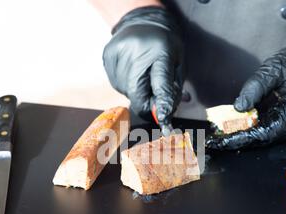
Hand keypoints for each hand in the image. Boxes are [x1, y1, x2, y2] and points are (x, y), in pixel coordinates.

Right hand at [103, 6, 183, 128]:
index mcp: (161, 52)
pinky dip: (125, 84)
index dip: (162, 105)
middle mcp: (137, 52)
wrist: (142, 20)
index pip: (161, 84)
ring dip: (135, 91)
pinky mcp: (107, 56)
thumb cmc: (164, 46)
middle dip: (146, 102)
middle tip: (153, 98)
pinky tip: (131, 70)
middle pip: (137, 93)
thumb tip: (164, 115)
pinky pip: (116, 84)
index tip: (164, 121)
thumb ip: (171, 89)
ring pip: (125, 91)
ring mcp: (119, 54)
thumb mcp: (177, 64)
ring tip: (141, 73)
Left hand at [206, 28, 285, 149]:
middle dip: (239, 140)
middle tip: (215, 141)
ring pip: (267, 136)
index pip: (264, 133)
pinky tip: (237, 127)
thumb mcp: (275, 68)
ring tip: (221, 135)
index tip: (221, 140)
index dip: (241, 138)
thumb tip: (238, 108)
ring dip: (245, 136)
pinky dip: (254, 129)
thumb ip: (255, 87)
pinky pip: (271, 129)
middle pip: (264, 139)